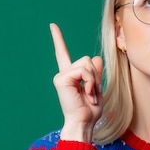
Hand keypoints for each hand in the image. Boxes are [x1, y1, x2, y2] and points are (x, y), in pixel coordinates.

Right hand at [50, 23, 102, 141]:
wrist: (83, 123)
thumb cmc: (89, 111)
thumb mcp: (97, 89)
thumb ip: (96, 73)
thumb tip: (97, 58)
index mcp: (70, 76)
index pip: (63, 54)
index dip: (58, 39)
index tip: (52, 26)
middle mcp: (63, 73)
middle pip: (88, 59)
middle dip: (96, 75)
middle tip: (93, 93)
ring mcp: (61, 76)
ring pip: (87, 64)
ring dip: (93, 80)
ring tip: (89, 95)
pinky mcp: (61, 79)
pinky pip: (84, 71)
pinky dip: (90, 82)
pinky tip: (86, 94)